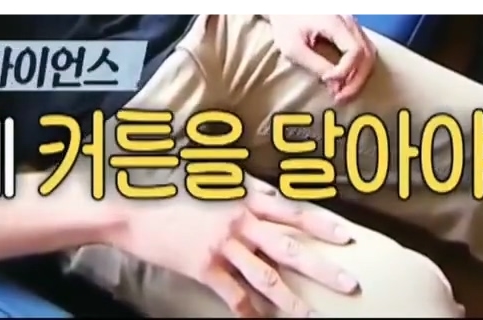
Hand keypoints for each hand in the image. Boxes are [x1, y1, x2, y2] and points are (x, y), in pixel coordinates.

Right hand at [112, 186, 357, 316]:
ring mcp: (223, 247)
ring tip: (312, 315)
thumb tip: (271, 191)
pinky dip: (249, 313)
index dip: (322, 224)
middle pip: (290, 247)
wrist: (133, 208)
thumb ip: (244, 185)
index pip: (293, 211)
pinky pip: (233, 295)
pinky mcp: (204, 268)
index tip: (347, 236)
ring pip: (266, 277)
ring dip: (292, 300)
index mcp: (245, 197)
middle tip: (349, 282)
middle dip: (322, 267)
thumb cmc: (171, 187)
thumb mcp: (212, 176)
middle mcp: (240, 222)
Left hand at [268, 14, 377, 103]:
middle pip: (367, 54)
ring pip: (370, 53)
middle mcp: (349, 21)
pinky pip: (364, 50)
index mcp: (335, 22)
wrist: (284, 6)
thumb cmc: (285, 24)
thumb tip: (335, 84)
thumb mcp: (293, 47)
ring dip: (359, 77)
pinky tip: (345, 81)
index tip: (328, 82)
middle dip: (356, 80)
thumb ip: (315, 64)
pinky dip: (358, 69)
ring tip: (343, 93)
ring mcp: (352, 24)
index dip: (345, 71)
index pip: (355, 50)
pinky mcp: (350, 30)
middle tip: (340, 98)